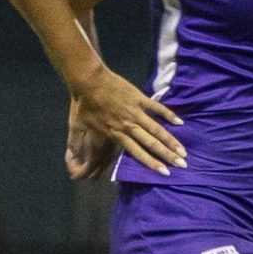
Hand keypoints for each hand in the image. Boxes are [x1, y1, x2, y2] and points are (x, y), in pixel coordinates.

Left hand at [69, 65, 184, 177]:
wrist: (88, 80)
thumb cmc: (82, 105)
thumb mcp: (76, 128)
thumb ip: (75, 145)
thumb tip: (69, 162)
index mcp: (115, 134)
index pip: (137, 152)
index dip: (152, 163)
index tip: (164, 172)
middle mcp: (129, 125)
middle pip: (152, 143)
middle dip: (168, 155)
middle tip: (182, 165)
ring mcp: (136, 111)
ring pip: (157, 128)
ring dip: (171, 140)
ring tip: (183, 151)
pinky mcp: (140, 98)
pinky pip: (157, 108)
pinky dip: (169, 115)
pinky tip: (180, 123)